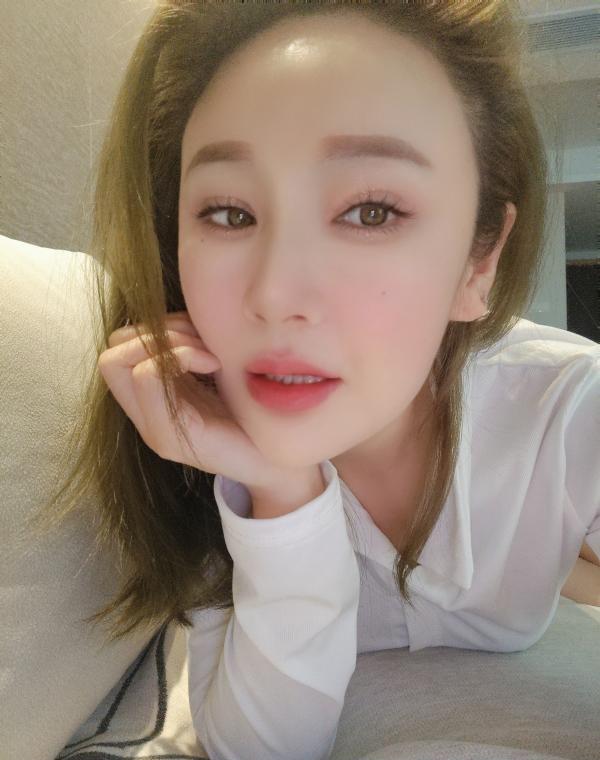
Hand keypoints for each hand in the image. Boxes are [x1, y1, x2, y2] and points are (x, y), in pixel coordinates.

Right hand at [98, 310, 294, 491]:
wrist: (281, 463)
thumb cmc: (256, 413)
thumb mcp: (220, 370)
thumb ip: (194, 346)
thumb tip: (185, 310)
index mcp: (156, 398)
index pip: (118, 346)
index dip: (155, 328)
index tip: (199, 335)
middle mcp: (146, 415)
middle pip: (111, 351)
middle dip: (157, 333)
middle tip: (203, 344)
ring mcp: (154, 429)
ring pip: (120, 360)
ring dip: (170, 341)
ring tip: (213, 354)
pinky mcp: (171, 437)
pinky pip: (148, 376)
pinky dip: (180, 355)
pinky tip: (215, 364)